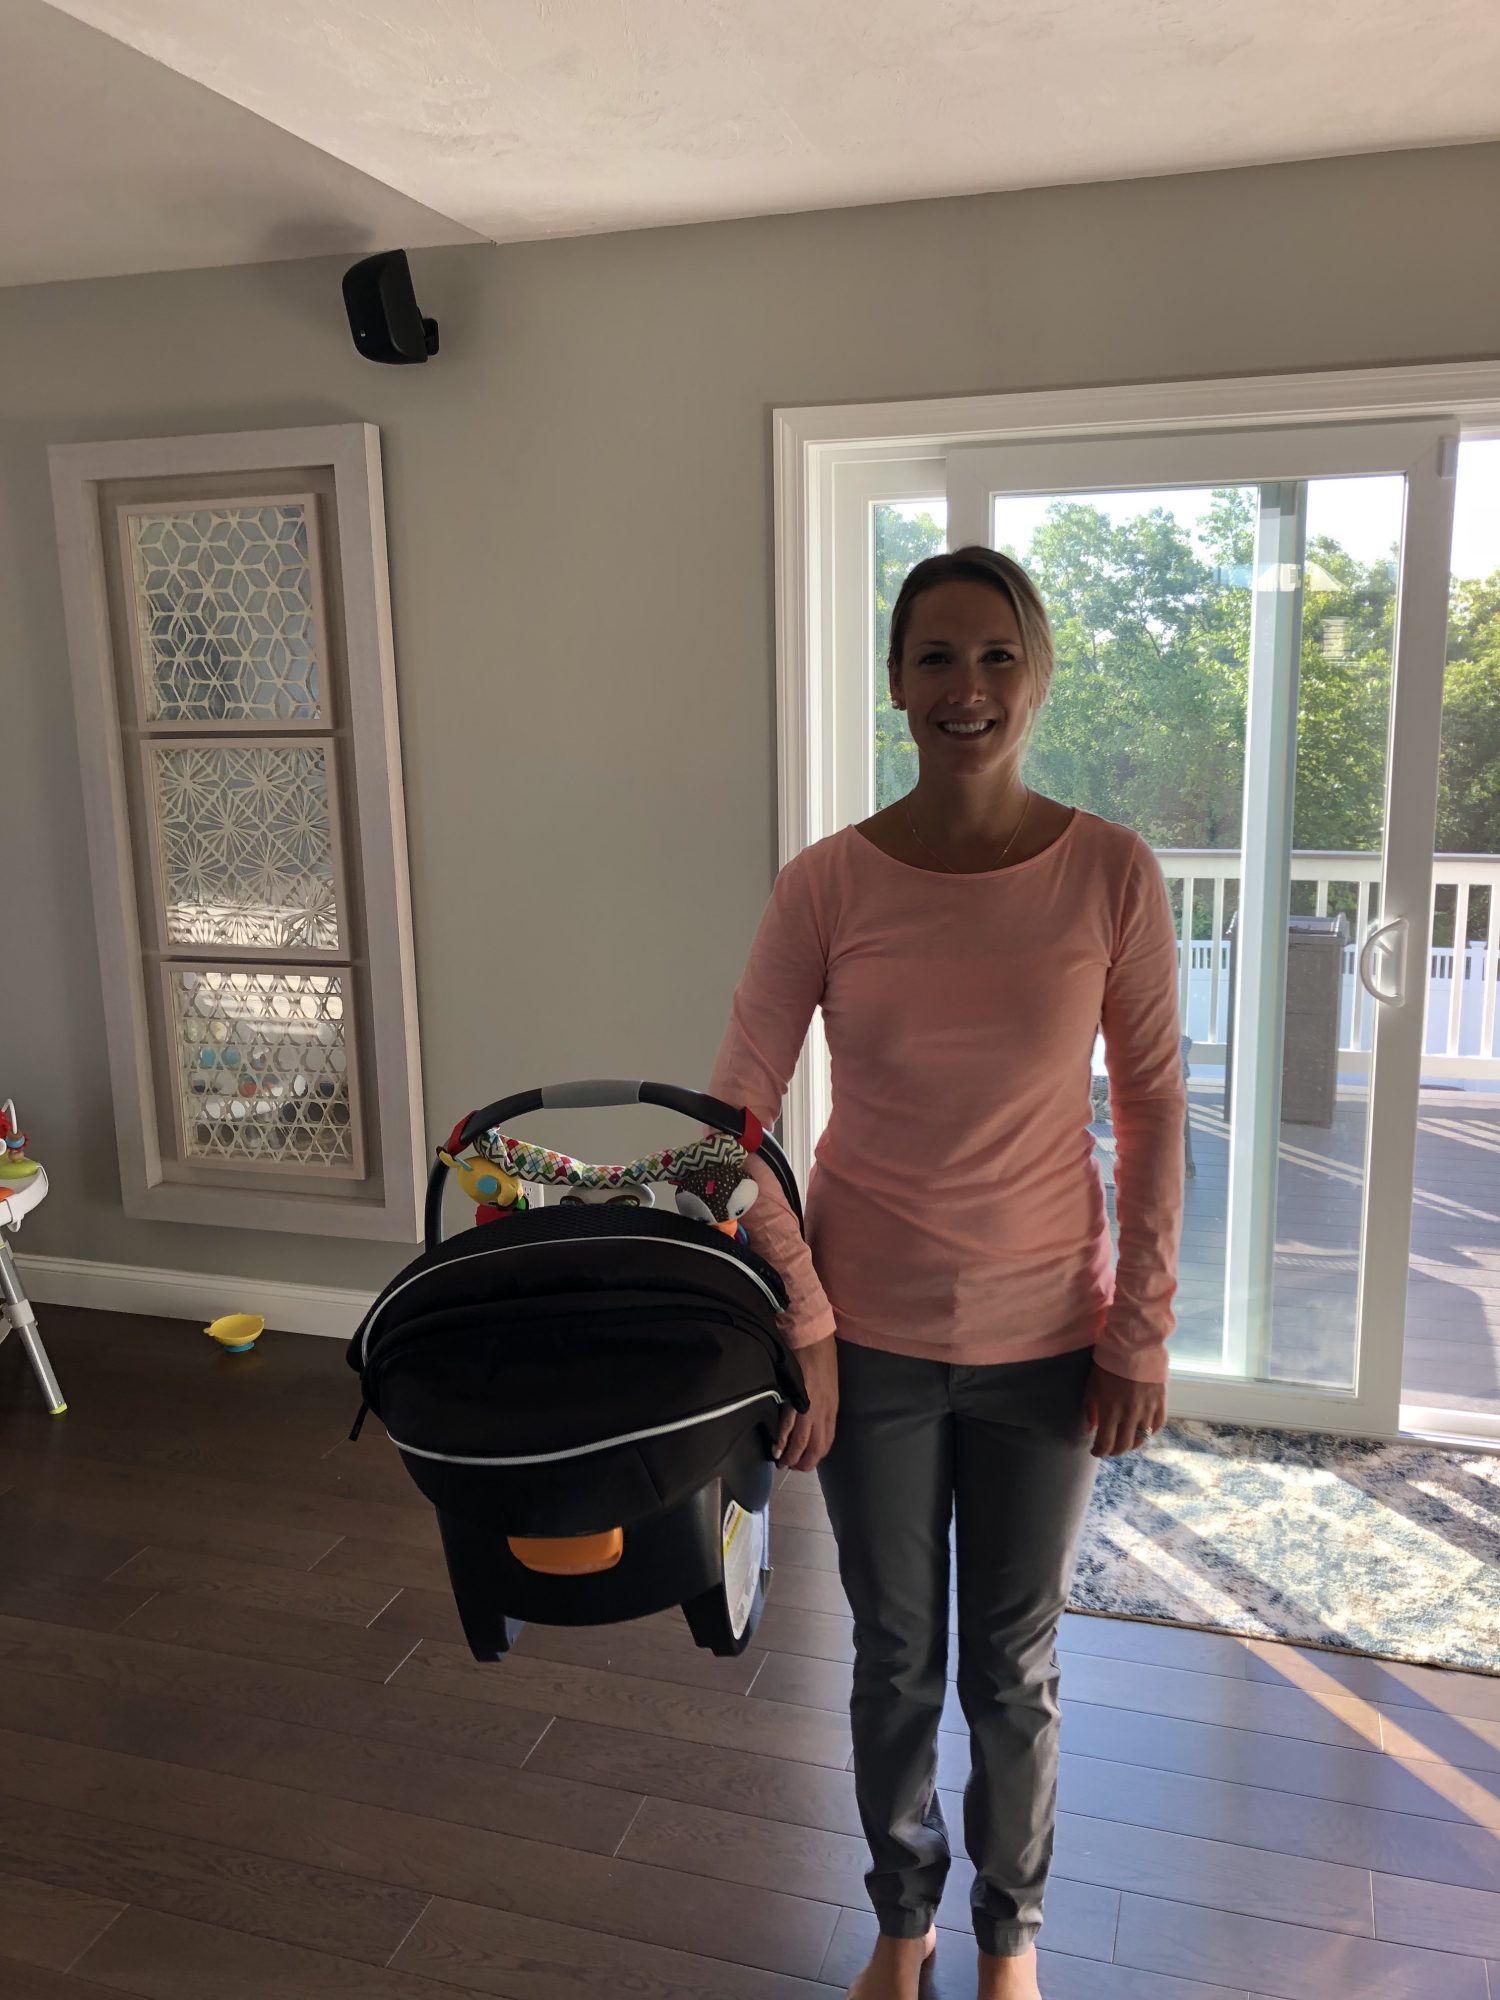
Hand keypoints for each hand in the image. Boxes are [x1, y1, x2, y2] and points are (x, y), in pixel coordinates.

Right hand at [776, 1335, 838, 1473]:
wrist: (813, 1337)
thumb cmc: (821, 1358)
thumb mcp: (829, 1387)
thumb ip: (823, 1406)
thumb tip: (814, 1422)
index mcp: (832, 1409)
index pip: (826, 1442)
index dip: (815, 1457)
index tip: (805, 1463)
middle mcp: (823, 1412)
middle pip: (815, 1447)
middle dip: (803, 1462)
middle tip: (792, 1468)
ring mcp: (809, 1407)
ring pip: (801, 1442)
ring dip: (791, 1457)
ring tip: (782, 1464)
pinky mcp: (795, 1399)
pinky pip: (788, 1426)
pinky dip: (782, 1441)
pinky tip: (776, 1449)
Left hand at [1083, 1362, 1165, 1457]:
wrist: (1134, 1344)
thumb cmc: (1108, 1363)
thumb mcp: (1093, 1384)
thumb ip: (1092, 1408)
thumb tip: (1092, 1428)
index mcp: (1111, 1411)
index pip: (1106, 1443)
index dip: (1099, 1451)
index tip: (1095, 1451)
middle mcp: (1130, 1414)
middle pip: (1124, 1445)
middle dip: (1114, 1451)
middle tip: (1109, 1448)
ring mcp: (1148, 1409)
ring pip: (1142, 1439)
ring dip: (1132, 1444)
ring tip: (1126, 1441)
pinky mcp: (1161, 1402)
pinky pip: (1157, 1425)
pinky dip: (1150, 1432)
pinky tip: (1143, 1430)